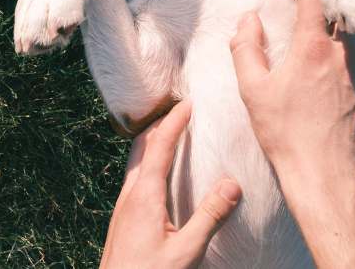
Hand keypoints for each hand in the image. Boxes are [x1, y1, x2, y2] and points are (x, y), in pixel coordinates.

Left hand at [100, 100, 242, 268]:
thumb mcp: (186, 252)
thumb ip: (209, 217)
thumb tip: (232, 184)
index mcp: (144, 196)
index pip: (159, 145)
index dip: (175, 121)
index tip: (189, 103)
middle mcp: (129, 196)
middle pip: (142, 147)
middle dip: (162, 124)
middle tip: (183, 112)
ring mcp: (123, 208)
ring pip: (136, 162)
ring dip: (154, 143)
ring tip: (174, 135)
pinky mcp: (122, 220)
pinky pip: (135, 179)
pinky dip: (149, 163)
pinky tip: (162, 176)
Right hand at [229, 0, 354, 268]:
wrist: (325, 174)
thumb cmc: (285, 134)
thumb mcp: (253, 90)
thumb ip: (246, 48)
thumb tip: (248, 20)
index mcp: (313, 46)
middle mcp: (344, 53)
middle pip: (341, 7)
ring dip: (341, 20)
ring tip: (325, 25)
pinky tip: (340, 60)